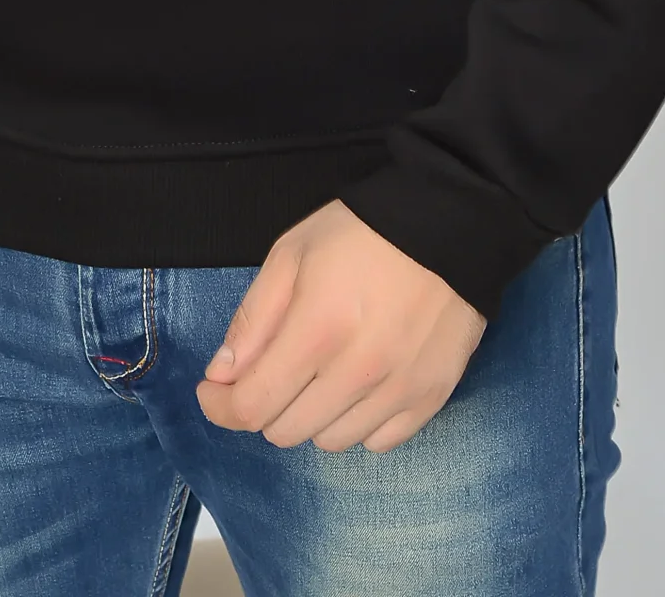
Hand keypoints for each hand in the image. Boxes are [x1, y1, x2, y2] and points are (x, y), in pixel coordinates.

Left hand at [196, 198, 486, 452]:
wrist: (450, 222)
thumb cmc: (362, 232)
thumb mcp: (292, 253)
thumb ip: (253, 319)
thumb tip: (221, 376)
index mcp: (317, 330)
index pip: (253, 405)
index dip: (221, 406)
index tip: (213, 390)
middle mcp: (358, 371)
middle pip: (286, 431)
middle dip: (266, 404)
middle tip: (274, 367)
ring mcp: (398, 390)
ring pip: (331, 441)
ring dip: (312, 415)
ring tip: (323, 371)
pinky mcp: (431, 398)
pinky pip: (379, 442)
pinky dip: (359, 422)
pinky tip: (360, 385)